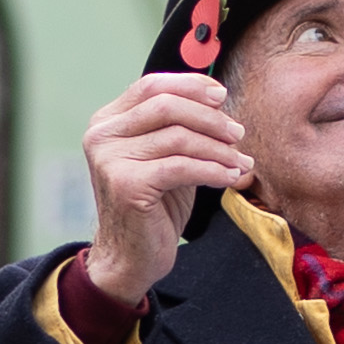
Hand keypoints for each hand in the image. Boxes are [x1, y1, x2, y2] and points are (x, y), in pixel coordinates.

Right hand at [76, 71, 254, 306]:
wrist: (132, 257)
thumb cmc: (154, 207)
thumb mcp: (166, 157)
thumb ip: (179, 127)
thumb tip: (216, 93)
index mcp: (107, 122)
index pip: (151, 86)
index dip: (191, 86)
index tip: (222, 96)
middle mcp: (102, 136)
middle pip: (167, 106)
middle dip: (210, 118)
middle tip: (238, 134)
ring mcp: (111, 160)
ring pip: (178, 137)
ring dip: (218, 149)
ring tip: (241, 162)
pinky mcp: (127, 185)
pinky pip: (181, 167)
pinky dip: (212, 170)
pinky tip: (230, 177)